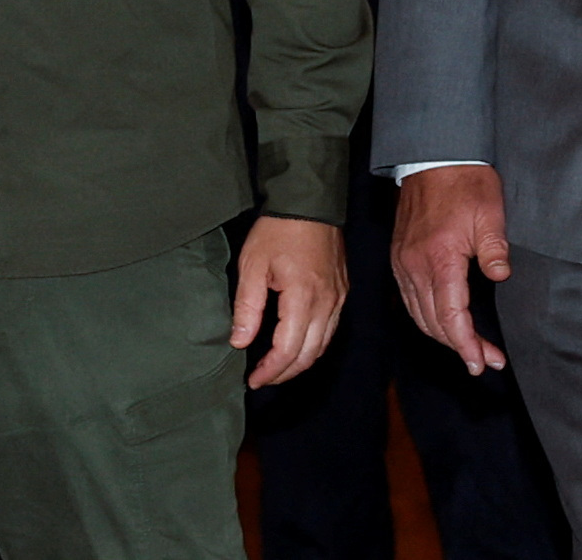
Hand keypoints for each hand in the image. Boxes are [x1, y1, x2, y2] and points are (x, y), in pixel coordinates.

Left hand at [230, 216, 346, 386]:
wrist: (309, 203)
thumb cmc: (278, 230)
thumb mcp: (252, 264)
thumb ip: (247, 307)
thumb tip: (240, 342)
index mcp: (303, 298)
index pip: (288, 350)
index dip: (270, 371)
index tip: (253, 379)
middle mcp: (327, 304)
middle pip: (309, 355)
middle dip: (285, 373)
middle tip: (262, 379)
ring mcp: (338, 299)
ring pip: (323, 345)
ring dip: (300, 362)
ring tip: (276, 368)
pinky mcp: (342, 292)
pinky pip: (331, 330)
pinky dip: (314, 345)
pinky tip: (297, 345)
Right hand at [392, 165, 510, 373]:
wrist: (433, 158)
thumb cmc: (465, 183)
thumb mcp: (490, 214)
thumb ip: (494, 250)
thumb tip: (501, 276)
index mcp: (439, 258)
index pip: (450, 315)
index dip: (467, 344)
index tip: (483, 362)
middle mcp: (414, 264)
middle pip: (432, 321)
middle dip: (459, 346)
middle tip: (486, 360)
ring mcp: (402, 261)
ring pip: (418, 314)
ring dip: (442, 335)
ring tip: (469, 347)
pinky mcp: (399, 256)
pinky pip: (409, 299)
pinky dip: (426, 317)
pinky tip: (444, 322)